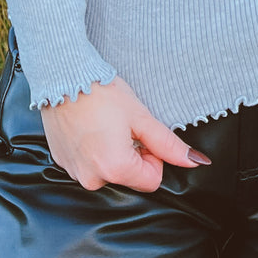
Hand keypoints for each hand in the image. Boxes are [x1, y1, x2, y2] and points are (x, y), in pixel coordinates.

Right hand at [40, 76, 209, 191]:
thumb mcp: (141, 117)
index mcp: (116, 169)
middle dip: (132, 156)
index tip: (142, 135)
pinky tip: (89, 128)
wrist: (64, 77)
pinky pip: (86, 165)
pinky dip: (92, 151)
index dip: (152, 157)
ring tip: (103, 125)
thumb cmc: (103, 93)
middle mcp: (93, 178)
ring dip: (111, 154)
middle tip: (121, 127)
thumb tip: (195, 162)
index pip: (151, 181)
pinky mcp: (62, 163)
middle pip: (129, 178)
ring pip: (107, 172)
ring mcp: (74, 173)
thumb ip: (168, 144)